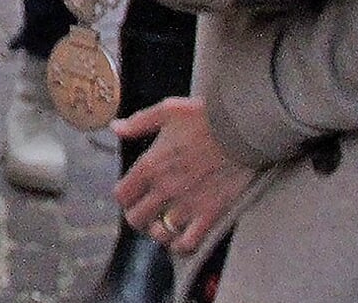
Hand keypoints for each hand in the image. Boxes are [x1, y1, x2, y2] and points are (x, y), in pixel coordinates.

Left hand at [110, 97, 253, 255]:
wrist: (242, 129)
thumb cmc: (205, 117)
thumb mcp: (167, 111)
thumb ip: (138, 123)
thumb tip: (115, 128)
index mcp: (151, 165)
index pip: (122, 195)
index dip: (124, 196)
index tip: (132, 193)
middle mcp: (164, 189)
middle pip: (136, 219)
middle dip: (137, 216)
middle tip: (146, 210)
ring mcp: (187, 204)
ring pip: (159, 234)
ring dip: (158, 231)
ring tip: (163, 224)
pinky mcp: (209, 214)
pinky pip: (188, 243)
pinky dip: (180, 245)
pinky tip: (181, 239)